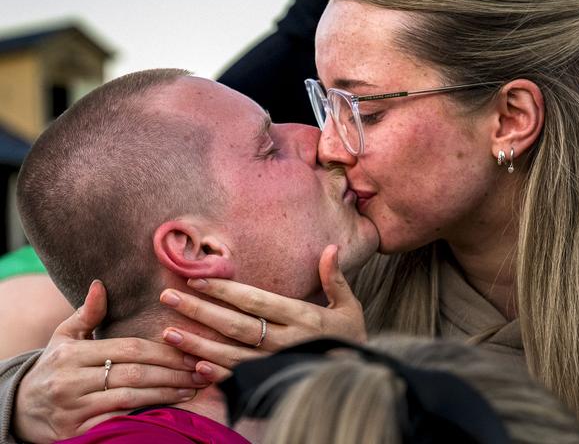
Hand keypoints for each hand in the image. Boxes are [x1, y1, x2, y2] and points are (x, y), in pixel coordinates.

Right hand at [12, 280, 209, 442]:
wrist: (19, 409)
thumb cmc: (52, 367)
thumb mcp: (63, 337)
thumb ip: (86, 314)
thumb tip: (101, 284)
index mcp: (72, 354)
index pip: (129, 349)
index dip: (163, 351)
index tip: (189, 351)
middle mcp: (71, 380)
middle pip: (134, 373)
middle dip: (172, 372)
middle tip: (200, 371)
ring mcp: (73, 409)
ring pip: (130, 398)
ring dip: (166, 394)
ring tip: (192, 388)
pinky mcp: (74, 433)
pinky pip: (117, 421)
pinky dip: (145, 415)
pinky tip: (168, 410)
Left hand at [160, 245, 366, 380]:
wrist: (359, 378)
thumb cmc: (349, 337)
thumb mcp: (348, 306)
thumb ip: (334, 279)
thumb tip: (332, 248)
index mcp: (301, 316)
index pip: (255, 300)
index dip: (224, 290)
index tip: (196, 279)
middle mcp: (286, 340)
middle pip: (236, 325)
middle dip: (200, 311)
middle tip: (168, 298)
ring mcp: (277, 364)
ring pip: (231, 354)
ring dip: (198, 344)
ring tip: (169, 334)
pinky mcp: (274, 382)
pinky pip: (241, 380)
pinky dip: (217, 375)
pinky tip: (195, 367)